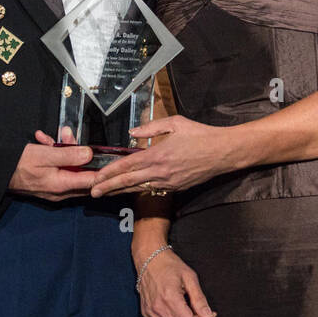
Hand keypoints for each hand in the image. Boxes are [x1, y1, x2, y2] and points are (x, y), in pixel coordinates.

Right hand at [8, 134, 96, 200]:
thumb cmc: (18, 165)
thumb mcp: (45, 155)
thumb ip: (69, 155)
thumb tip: (89, 154)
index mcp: (62, 185)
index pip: (92, 181)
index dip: (103, 169)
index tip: (110, 157)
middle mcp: (61, 191)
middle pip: (81, 173)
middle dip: (80, 153)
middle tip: (69, 137)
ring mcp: (55, 189)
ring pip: (70, 168)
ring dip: (65, 150)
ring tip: (55, 136)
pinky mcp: (48, 183)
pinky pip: (59, 169)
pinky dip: (54, 154)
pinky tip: (44, 141)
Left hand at [89, 115, 229, 198]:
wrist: (224, 152)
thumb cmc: (200, 134)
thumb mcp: (175, 123)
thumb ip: (151, 128)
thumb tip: (132, 133)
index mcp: (158, 154)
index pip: (127, 166)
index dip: (110, 172)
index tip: (96, 177)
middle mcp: (161, 171)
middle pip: (128, 182)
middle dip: (108, 187)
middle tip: (93, 192)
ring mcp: (169, 182)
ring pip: (139, 188)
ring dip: (120, 191)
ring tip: (105, 193)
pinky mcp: (177, 187)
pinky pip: (153, 189)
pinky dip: (138, 190)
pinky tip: (129, 190)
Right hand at [136, 246, 214, 316]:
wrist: (149, 259)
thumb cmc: (170, 265)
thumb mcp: (190, 277)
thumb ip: (199, 298)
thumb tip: (208, 315)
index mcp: (170, 298)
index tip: (210, 314)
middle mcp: (158, 309)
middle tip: (200, 314)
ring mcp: (151, 313)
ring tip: (189, 316)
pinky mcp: (146, 314)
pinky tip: (177, 315)